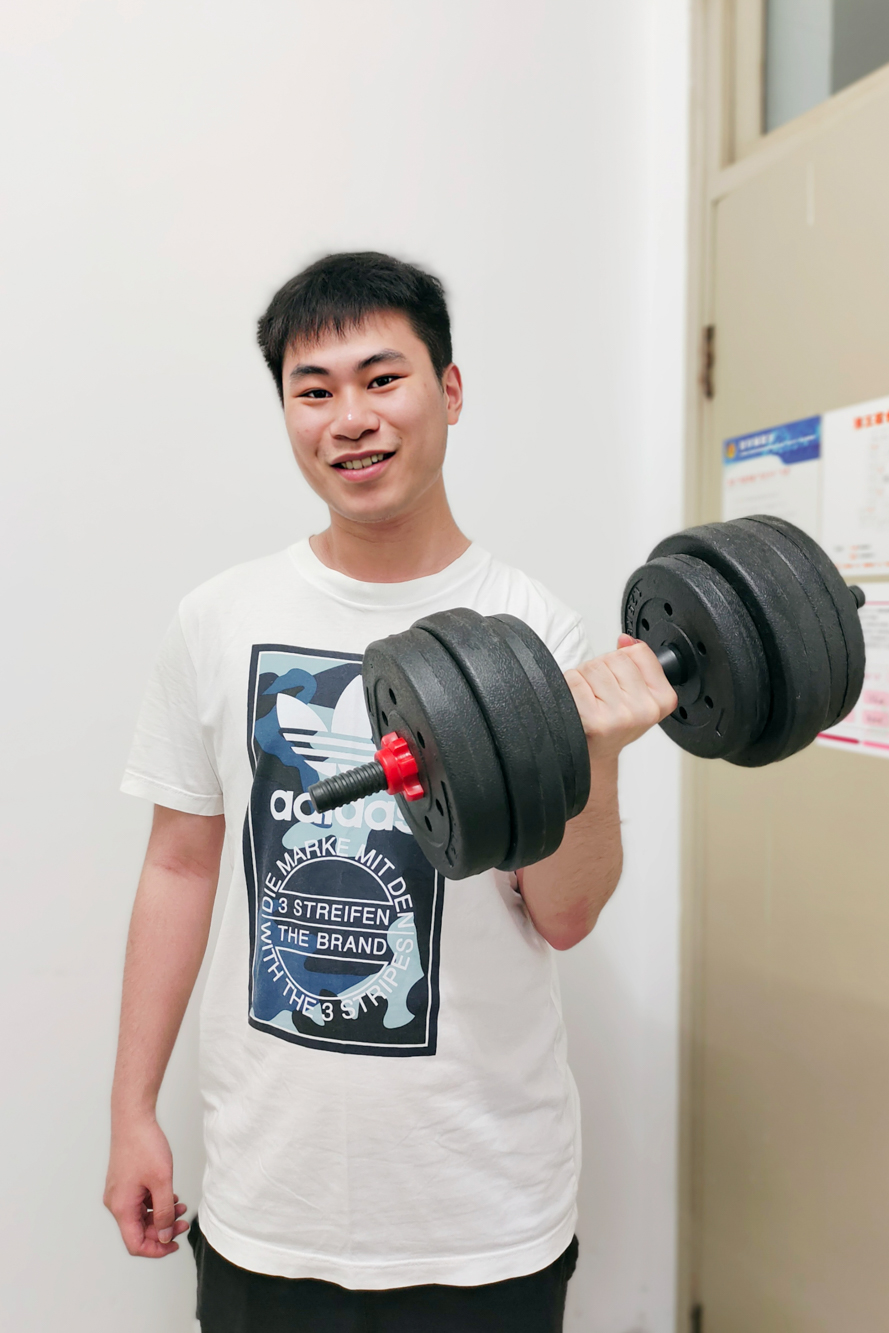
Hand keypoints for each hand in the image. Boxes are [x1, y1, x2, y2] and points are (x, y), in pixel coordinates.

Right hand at [104, 1114, 188, 1256]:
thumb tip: (166, 1235)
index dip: (156, 1249)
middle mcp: (116, 1203)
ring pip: (140, 1216)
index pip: (135, 1244)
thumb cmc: (144, 1145)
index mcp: (121, 1207)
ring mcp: (119, 1192)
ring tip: (181, 1206)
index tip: (174, 1245)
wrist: (133, 1119)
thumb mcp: (162, 1182)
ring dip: (161, 1215)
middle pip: (138, 1231)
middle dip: (162, 1230)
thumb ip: (165, 1212)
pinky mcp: (123, 1183)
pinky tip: (170, 1196)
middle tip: (183, 1222)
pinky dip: (154, 1203)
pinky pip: (139, 1203)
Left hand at [565, 634, 677, 763]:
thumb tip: (626, 640)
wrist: (594, 756)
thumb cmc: (613, 723)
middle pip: (614, 657)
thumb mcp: (638, 694)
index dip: (623, 661)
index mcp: (662, 700)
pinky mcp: (594, 720)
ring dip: (585, 677)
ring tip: (590, 699)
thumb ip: (636, 662)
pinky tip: (579, 704)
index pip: (639, 652)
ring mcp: (620, 716)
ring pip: (593, 666)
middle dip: (603, 669)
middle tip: (602, 694)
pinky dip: (571, 686)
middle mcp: (644, 709)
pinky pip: (575, 680)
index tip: (622, 681)